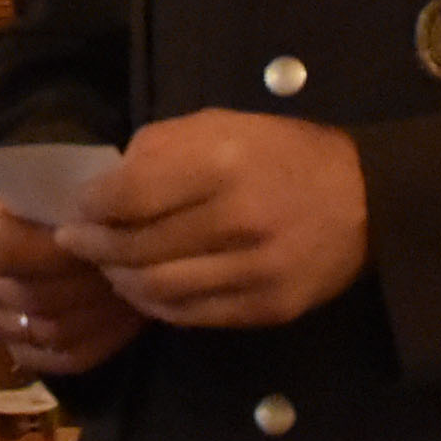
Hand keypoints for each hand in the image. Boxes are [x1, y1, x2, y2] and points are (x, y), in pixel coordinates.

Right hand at [0, 197, 145, 375]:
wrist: (78, 240)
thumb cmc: (77, 211)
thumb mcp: (73, 190)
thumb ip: (71, 203)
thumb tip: (90, 221)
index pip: (4, 250)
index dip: (53, 252)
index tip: (97, 245)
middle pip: (33, 297)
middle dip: (86, 285)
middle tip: (127, 272)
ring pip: (51, 331)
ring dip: (99, 313)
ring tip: (133, 292)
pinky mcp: (23, 354)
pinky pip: (64, 358)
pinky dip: (101, 341)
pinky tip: (126, 320)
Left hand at [58, 110, 370, 329]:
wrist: (365, 201)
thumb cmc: (282, 154)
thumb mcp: (222, 125)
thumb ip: (160, 149)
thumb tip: (104, 187)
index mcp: (224, 163)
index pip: (128, 196)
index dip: (90, 207)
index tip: (76, 208)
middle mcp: (239, 220)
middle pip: (136, 248)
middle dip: (94, 247)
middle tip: (77, 241)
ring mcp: (255, 272)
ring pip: (156, 291)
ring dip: (120, 280)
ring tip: (107, 266)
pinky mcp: (266, 309)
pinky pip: (189, 315)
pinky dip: (155, 304)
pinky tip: (145, 287)